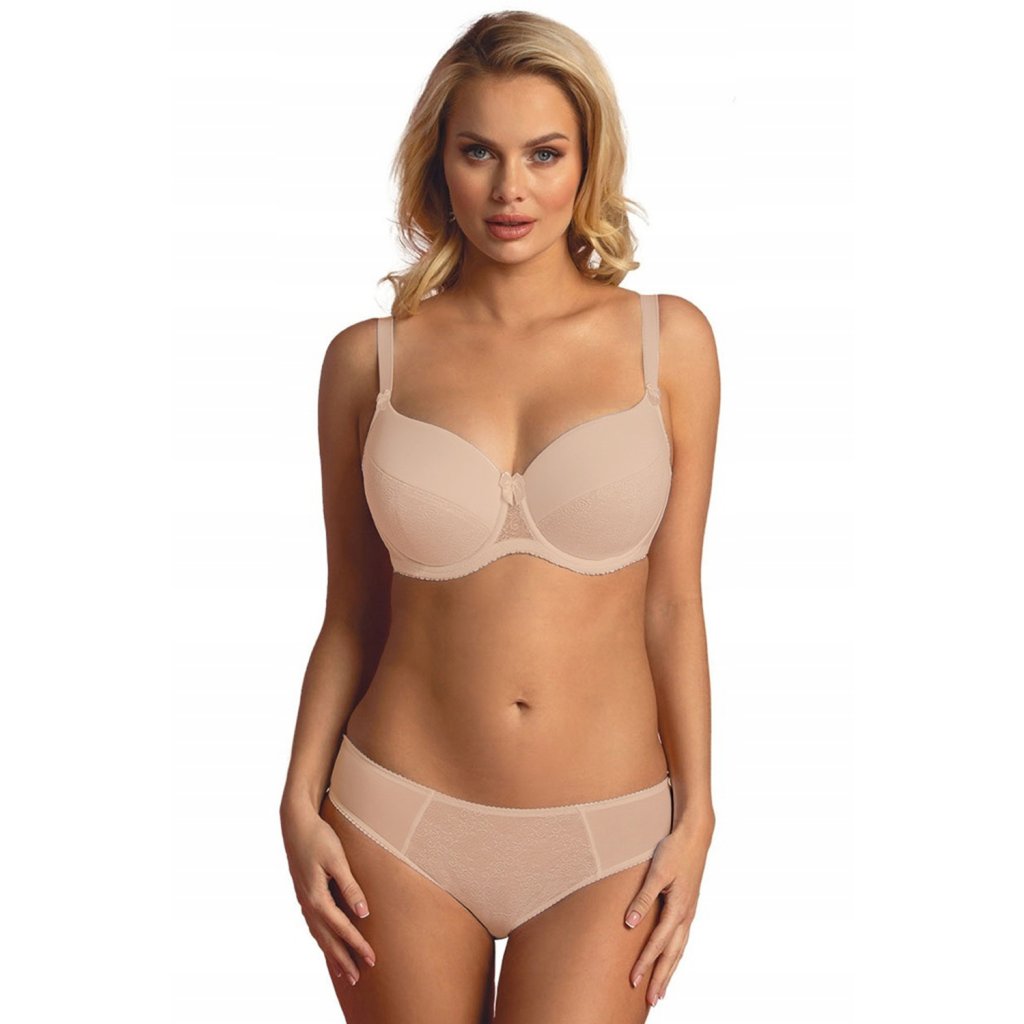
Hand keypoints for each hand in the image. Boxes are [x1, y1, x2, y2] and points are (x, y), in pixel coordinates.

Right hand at [280, 797, 376, 985]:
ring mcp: (303, 900)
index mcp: (317, 897)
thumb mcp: (337, 859)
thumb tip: (363, 913)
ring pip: (319, 934)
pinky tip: (327, 943)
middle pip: (328, 939)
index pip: (342, 928)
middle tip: (357, 978)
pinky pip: (314, 925)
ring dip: (332, 953)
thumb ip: (350, 886)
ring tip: (343, 971)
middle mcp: (308, 903)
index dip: (357, 945)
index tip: (372, 960)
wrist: (295, 823)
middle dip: (343, 959)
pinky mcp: (303, 894)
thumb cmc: (319, 837)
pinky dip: (322, 939)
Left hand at [623, 815, 712, 1006]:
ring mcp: (690, 912)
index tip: (633, 980)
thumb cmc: (674, 850)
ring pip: (680, 949)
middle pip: (673, 954)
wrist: (695, 834)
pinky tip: (671, 959)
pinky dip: (676, 954)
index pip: (658, 943)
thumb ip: (643, 898)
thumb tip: (630, 924)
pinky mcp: (689, 906)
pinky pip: (682, 938)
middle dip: (661, 978)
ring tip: (661, 990)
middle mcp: (687, 915)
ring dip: (669, 970)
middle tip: (651, 1001)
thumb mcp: (656, 872)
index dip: (645, 963)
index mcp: (678, 908)